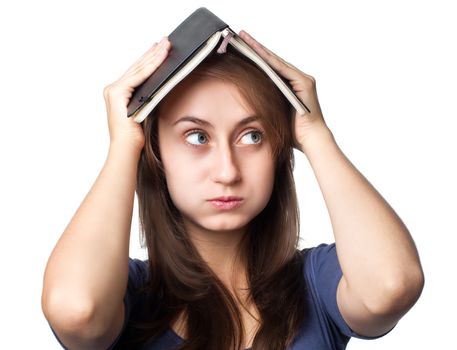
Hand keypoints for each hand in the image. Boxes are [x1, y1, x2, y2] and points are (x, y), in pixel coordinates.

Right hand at [103, 36, 170, 150]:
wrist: (127, 149)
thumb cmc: (137, 136)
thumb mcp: (146, 110)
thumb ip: (149, 97)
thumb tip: (164, 85)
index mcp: (119, 93)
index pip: (137, 71)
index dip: (149, 58)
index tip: (160, 48)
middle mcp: (113, 89)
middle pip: (137, 67)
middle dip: (153, 53)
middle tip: (166, 40)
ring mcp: (113, 90)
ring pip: (138, 69)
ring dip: (154, 56)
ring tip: (166, 45)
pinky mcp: (116, 93)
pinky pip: (138, 77)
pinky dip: (150, 67)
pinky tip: (160, 57)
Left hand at [238, 30, 331, 151]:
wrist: (309, 141)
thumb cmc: (291, 132)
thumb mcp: (272, 112)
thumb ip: (265, 101)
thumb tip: (245, 97)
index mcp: (290, 86)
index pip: (270, 67)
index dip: (256, 56)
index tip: (241, 46)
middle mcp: (298, 79)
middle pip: (273, 61)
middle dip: (256, 48)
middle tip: (241, 36)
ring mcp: (303, 80)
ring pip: (277, 62)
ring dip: (261, 50)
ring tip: (246, 40)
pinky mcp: (305, 83)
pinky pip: (284, 70)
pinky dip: (271, 61)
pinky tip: (258, 54)